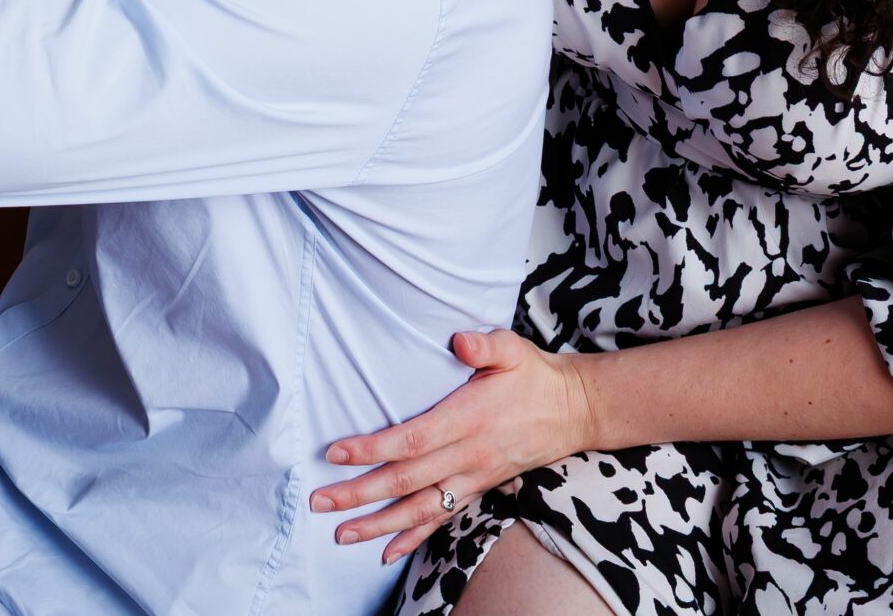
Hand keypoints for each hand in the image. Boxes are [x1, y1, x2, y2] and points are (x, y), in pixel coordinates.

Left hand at [309, 329, 594, 565]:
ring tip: (341, 532)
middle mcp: (469, 455)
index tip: (336, 453)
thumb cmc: (534, 375)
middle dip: (361, 493)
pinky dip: (415, 538)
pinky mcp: (479, 488)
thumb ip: (484, 345)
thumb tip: (459, 340)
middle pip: (407, 481)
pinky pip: (443, 518)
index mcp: (469, 418)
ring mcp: (474, 477)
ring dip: (379, 524)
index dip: (373, 449)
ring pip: (421, 508)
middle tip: (320, 501)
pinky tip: (387, 551)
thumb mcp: (513, 348)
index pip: (412, 439)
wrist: (572, 410)